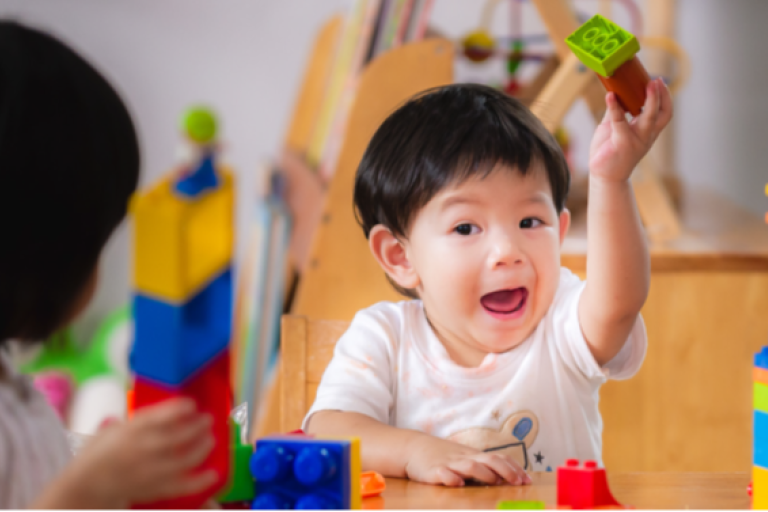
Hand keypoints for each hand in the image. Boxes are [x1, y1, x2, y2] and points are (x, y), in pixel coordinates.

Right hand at [67, 398, 217, 508]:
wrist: (87, 485)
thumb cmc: (101, 452)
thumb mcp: (114, 429)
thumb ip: (140, 420)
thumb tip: (169, 409)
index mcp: (130, 432)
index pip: (160, 417)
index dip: (179, 409)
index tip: (192, 404)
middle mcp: (141, 451)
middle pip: (178, 437)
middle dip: (198, 426)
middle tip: (208, 419)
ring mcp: (149, 473)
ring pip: (184, 460)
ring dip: (202, 448)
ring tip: (211, 439)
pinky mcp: (154, 490)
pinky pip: (182, 486)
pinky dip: (200, 481)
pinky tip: (214, 473)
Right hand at [404, 435, 530, 486]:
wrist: (413, 448)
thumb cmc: (442, 456)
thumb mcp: (464, 458)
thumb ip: (482, 467)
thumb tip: (507, 477)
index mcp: (473, 455)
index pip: (498, 458)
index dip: (514, 468)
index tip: (527, 480)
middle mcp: (464, 458)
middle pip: (488, 460)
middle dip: (505, 471)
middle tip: (518, 482)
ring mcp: (449, 463)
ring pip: (470, 466)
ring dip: (484, 474)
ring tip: (494, 482)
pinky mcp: (433, 471)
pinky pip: (444, 474)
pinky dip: (451, 478)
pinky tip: (457, 483)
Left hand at [589, 78, 672, 182]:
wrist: (603, 176)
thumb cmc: (609, 152)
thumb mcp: (613, 128)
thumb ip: (617, 112)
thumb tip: (615, 93)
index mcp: (647, 131)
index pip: (663, 113)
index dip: (664, 97)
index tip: (659, 81)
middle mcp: (646, 136)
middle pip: (662, 114)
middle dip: (662, 96)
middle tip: (657, 80)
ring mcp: (636, 141)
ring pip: (649, 118)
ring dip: (650, 100)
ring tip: (646, 84)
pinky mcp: (622, 144)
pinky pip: (620, 123)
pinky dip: (615, 107)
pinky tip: (610, 96)